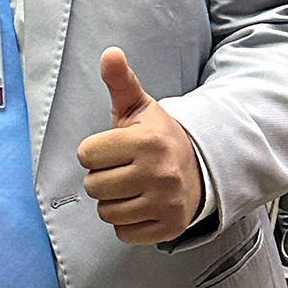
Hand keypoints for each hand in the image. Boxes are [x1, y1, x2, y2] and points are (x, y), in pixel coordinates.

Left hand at [78, 49, 203, 244]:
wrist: (201, 166)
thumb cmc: (158, 137)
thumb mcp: (139, 107)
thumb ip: (120, 81)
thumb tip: (110, 53)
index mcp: (146, 141)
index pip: (86, 155)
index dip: (94, 152)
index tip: (114, 149)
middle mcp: (159, 173)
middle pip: (93, 186)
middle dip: (102, 178)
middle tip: (124, 169)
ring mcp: (167, 202)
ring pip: (106, 212)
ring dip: (113, 202)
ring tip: (132, 187)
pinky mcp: (171, 227)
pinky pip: (124, 234)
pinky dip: (128, 224)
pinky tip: (141, 205)